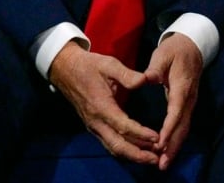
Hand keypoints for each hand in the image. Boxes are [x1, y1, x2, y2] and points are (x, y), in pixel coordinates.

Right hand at [48, 41, 159, 164]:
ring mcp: (94, 126)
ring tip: (152, 158)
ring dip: (132, 155)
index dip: (141, 134)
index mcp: (101, 106)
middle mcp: (96, 121)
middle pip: (117, 145)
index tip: (157, 138)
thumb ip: (127, 74)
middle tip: (157, 159)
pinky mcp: (95, 127)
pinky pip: (110, 143)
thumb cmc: (90, 66)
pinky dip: (125, 150)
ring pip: (113, 147)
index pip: (123, 126)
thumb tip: (145, 80)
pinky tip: (138, 150)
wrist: (66, 70)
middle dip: (138, 154)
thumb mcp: (109, 64)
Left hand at [143, 32, 203, 170]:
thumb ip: (155, 67)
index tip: (160, 142)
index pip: (176, 110)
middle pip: (183, 125)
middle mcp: (189, 98)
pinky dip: (176, 140)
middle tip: (162, 163)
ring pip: (184, 128)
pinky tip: (167, 150)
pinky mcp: (187, 105)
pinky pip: (183, 125)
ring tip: (164, 163)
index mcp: (182, 86)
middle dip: (173, 145)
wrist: (191, 46)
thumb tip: (148, 78)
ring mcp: (190, 102)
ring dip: (175, 146)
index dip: (169, 127)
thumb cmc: (175, 50)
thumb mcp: (163, 54)